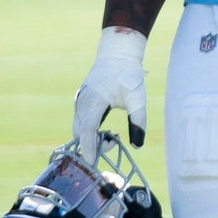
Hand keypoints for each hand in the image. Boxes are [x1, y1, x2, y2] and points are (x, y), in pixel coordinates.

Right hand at [73, 27, 147, 162]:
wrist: (117, 54)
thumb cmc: (128, 75)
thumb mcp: (138, 98)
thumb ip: (138, 121)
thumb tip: (137, 146)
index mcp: (95, 100)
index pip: (87, 129)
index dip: (89, 147)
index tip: (92, 162)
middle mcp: (83, 102)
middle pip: (80, 132)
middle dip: (93, 145)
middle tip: (114, 143)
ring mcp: (79, 101)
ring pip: (79, 128)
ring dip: (91, 138)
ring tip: (112, 137)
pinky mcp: (81, 102)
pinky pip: (80, 122)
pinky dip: (89, 131)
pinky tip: (104, 131)